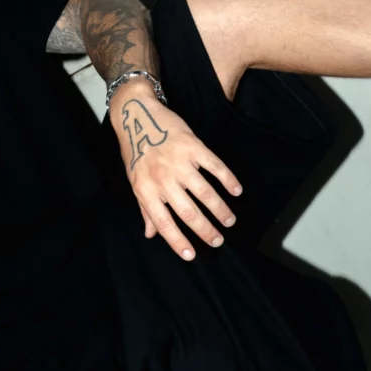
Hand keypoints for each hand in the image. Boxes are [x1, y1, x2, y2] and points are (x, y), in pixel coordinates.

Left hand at [110, 82, 242, 259]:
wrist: (136, 115)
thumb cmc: (134, 151)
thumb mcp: (135, 181)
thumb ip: (145, 208)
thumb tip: (150, 234)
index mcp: (145, 190)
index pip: (163, 223)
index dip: (177, 242)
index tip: (191, 255)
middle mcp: (163, 179)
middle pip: (189, 212)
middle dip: (206, 231)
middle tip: (218, 240)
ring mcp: (179, 162)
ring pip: (205, 193)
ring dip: (220, 210)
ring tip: (229, 221)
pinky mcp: (193, 146)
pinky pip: (215, 167)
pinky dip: (228, 180)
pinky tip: (236, 191)